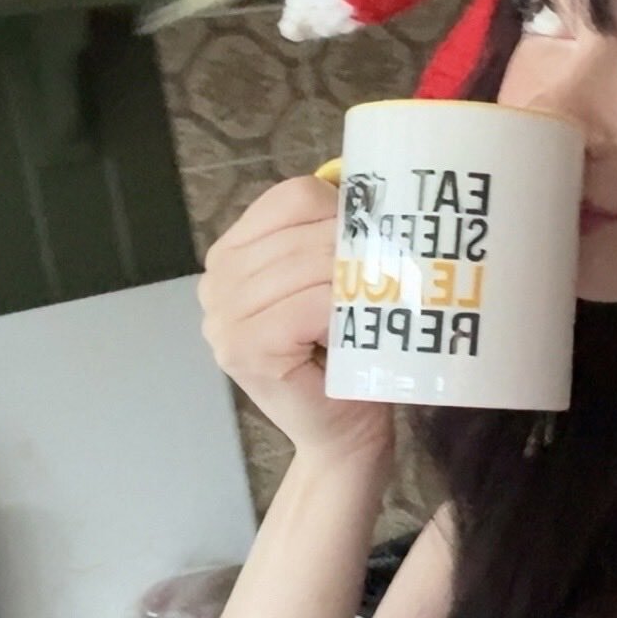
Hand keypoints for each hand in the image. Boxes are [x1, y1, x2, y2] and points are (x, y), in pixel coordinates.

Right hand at [198, 175, 393, 470]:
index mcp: (234, 252)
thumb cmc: (347, 353)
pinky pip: (306, 307)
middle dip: (358, 246)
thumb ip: (333, 237)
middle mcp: (216, 280)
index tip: (378, 235)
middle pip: (302, 232)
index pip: (292, 197)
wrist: (344, 428)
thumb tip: (372, 189)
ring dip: (355, 279)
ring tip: (383, 295)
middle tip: (399, 266)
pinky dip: (341, 311)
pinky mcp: (243, 349)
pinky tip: (356, 326)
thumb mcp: (335, 281)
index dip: (342, 209)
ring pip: (308, 267)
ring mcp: (222, 317)